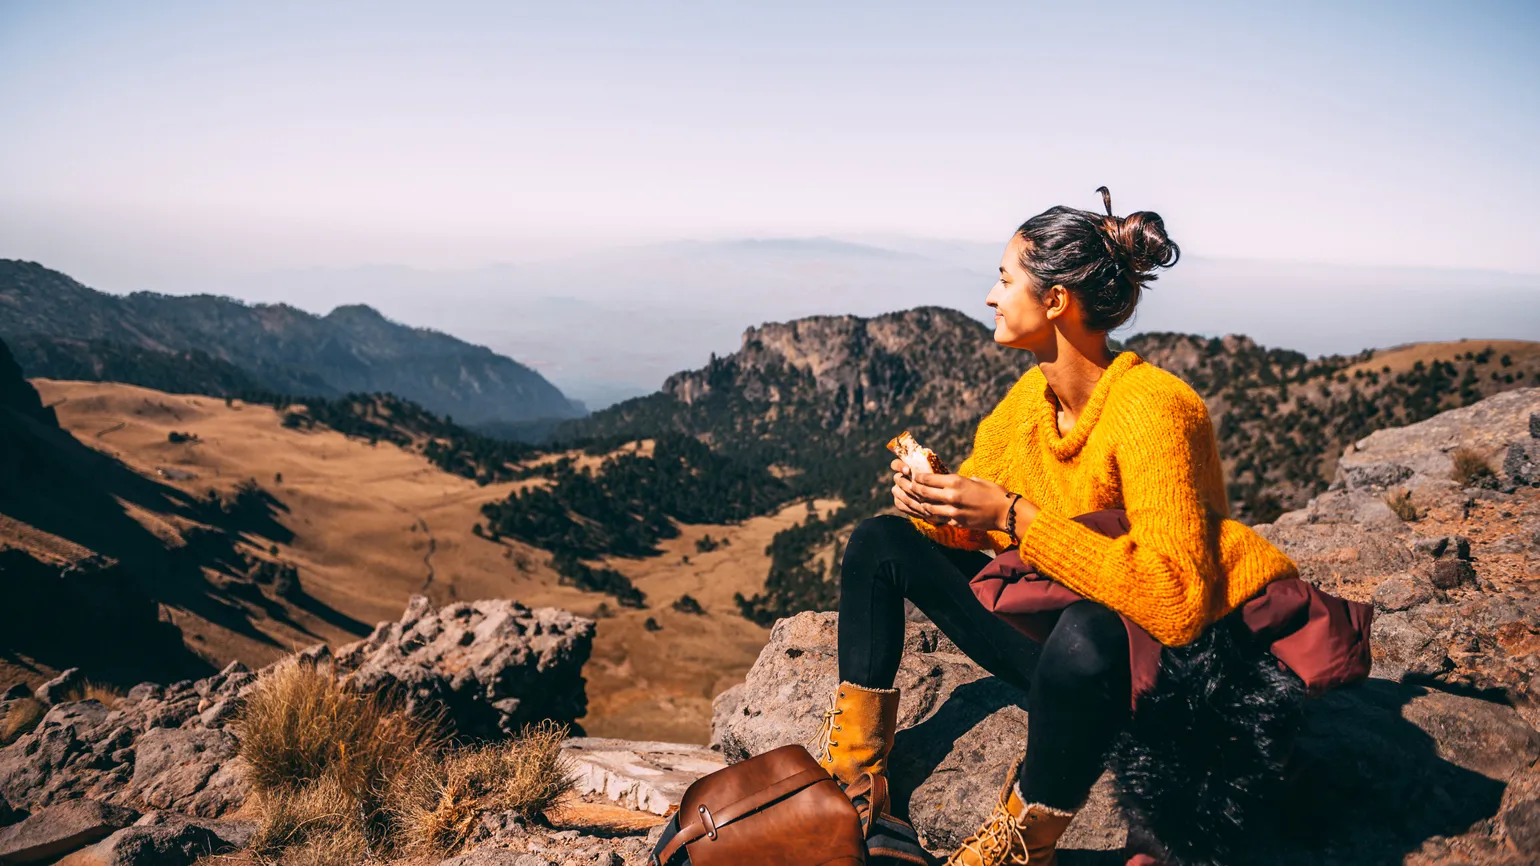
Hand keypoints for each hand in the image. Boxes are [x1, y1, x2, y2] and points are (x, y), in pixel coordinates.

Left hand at [892, 459, 1028, 532]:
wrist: (1006, 512)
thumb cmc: (994, 492)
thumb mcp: (975, 480)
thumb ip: (959, 480)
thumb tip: (947, 479)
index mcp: (956, 482)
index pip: (928, 479)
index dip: (916, 477)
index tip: (911, 475)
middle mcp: (951, 497)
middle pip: (923, 493)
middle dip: (911, 488)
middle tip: (903, 485)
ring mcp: (952, 512)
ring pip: (926, 508)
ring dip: (916, 503)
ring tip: (908, 498)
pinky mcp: (956, 523)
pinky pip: (937, 518)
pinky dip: (929, 514)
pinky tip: (923, 511)